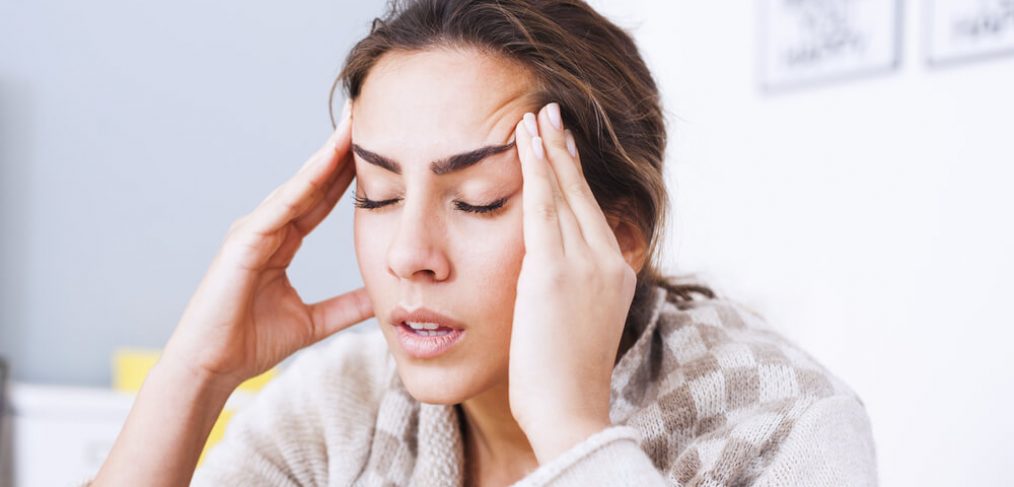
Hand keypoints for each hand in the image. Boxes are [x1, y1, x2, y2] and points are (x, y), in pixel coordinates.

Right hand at [161, 102, 372, 389]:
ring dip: (325, 155)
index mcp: (281, 241)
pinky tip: (326, 162)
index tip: (379, 146)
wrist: (211, 368)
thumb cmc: (250, 343)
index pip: (323, 198)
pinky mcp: (242, 242)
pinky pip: (280, 207)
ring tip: (352, 125)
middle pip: (312, 182)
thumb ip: (346, 306)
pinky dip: (303, 183)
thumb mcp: (314, 321)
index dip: (349, 172)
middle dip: (339, 149)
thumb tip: (382, 296)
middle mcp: (267, 228)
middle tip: (366, 114)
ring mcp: (252, 231)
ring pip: (298, 186)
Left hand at [508, 103, 636, 461]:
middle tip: (550, 112)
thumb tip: (545, 278)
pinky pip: (543, 207)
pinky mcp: (555, 272)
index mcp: (616, 274)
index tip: (562, 146)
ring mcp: (585, 265)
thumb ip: (569, 292)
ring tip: (533, 115)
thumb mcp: (576, 325)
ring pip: (563, 192)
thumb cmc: (563, 380)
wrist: (570, 413)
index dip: (575, 176)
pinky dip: (535, 169)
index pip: (591, 212)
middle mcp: (608, 261)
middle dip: (564, 150)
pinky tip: (525, 142)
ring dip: (547, 149)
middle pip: (582, 193)